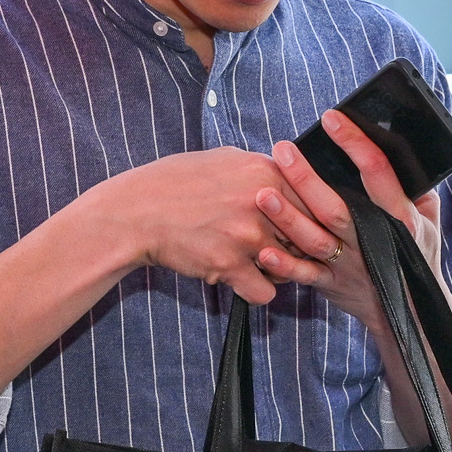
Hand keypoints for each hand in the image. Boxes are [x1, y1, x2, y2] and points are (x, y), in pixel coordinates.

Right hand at [94, 146, 317, 304]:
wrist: (136, 212)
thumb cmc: (174, 183)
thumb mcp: (222, 158)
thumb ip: (259, 167)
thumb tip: (285, 171)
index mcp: (265, 170)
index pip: (315, 201)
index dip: (310, 219)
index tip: (300, 228)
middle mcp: (263, 201)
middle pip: (307, 236)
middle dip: (298, 247)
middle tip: (280, 249)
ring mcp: (248, 235)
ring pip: (291, 267)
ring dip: (278, 270)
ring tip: (256, 263)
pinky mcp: (230, 265)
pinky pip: (265, 292)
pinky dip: (256, 291)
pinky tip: (241, 280)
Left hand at [263, 109, 447, 339]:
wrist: (413, 312)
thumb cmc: (418, 254)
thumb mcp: (428, 219)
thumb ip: (416, 188)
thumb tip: (403, 151)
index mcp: (399, 218)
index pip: (378, 173)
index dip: (355, 143)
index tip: (332, 119)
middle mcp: (372, 241)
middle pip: (336, 208)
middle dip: (307, 179)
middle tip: (283, 151)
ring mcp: (349, 265)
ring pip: (315, 241)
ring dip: (288, 219)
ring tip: (262, 195)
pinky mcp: (331, 285)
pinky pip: (305, 276)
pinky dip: (284, 266)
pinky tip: (263, 252)